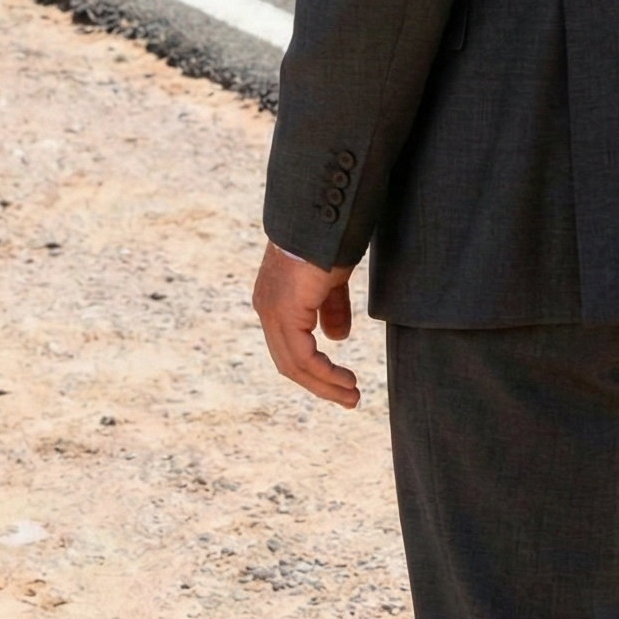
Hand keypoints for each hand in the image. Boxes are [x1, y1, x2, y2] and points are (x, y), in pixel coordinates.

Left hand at [252, 241, 360, 407]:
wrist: (324, 219)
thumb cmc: (328, 243)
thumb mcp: (329, 283)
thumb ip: (330, 309)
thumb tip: (336, 338)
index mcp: (274, 301)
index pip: (289, 347)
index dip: (314, 369)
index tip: (342, 383)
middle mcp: (266, 308)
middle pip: (289, 362)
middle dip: (320, 384)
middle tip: (350, 399)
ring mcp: (272, 310)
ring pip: (294, 364)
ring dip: (325, 384)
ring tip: (352, 396)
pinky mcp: (284, 311)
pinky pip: (303, 356)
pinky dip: (325, 373)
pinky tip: (345, 381)